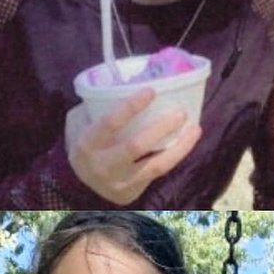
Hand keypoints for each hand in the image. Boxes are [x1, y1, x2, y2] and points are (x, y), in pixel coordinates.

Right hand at [65, 92, 201, 203]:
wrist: (80, 184)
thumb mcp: (78, 123)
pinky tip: (187, 141)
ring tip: (195, 129)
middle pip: (135, 146)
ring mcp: (119, 181)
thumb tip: (126, 82)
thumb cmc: (85, 143)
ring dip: (179, 147)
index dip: (130, 107)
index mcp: (87, 143)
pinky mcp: (134, 191)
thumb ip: (95, 106)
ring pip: (155, 165)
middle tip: (181, 112)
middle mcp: (103, 165)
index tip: (151, 91)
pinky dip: (176, 156)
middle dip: (161, 128)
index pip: (110, 123)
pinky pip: (159, 172)